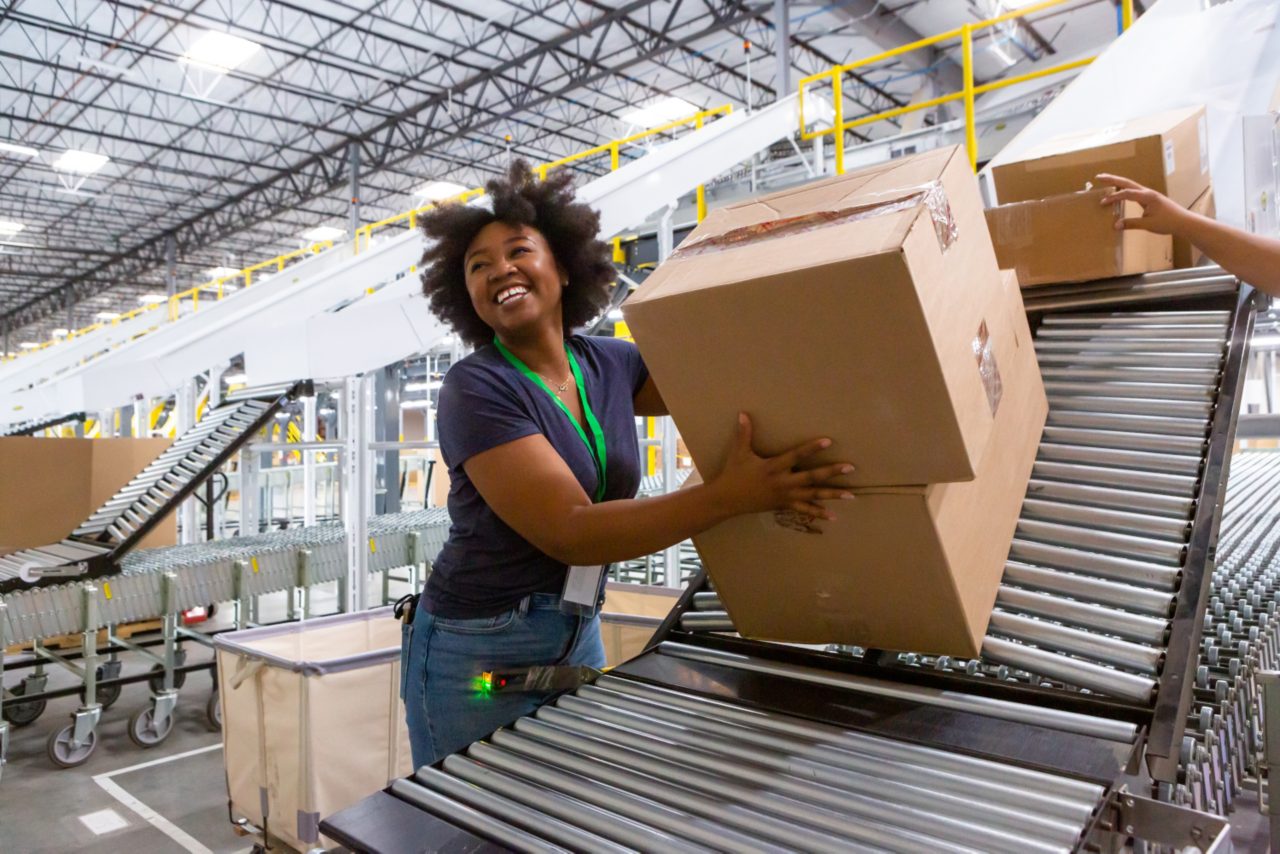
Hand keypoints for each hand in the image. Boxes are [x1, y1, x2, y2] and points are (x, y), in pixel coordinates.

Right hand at [709, 412, 854, 521]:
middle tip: (850, 467)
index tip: (828, 441)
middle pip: (811, 478)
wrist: (726, 500)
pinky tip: (834, 515)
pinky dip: (818, 512)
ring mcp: (784, 496)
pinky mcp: (784, 505)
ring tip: (851, 495)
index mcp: (772, 467)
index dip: (812, 448)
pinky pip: (804, 510)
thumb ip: (744, 433)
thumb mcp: (738, 452)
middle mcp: (782, 483)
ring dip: (832, 495)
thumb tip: (743, 413)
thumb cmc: (733, 474)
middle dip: (831, 472)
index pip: (796, 456)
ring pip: (812, 496)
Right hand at [1095, 173, 1190, 235]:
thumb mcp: (1148, 224)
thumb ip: (1131, 224)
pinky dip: (1124, 190)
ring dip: (1118, 182)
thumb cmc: (1168, 222)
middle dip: (1112, 179)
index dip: (1113, 197)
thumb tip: (1115, 225)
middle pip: (1127, 183)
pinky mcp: (1150, 198)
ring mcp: (1149, 194)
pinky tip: (1120, 192)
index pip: (1126, 193)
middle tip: (1098, 176)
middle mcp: (1147, 192)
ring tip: (1106, 181)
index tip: (1102, 203)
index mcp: (1147, 196)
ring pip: (1131, 185)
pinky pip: (1134, 191)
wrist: (1183, 221)